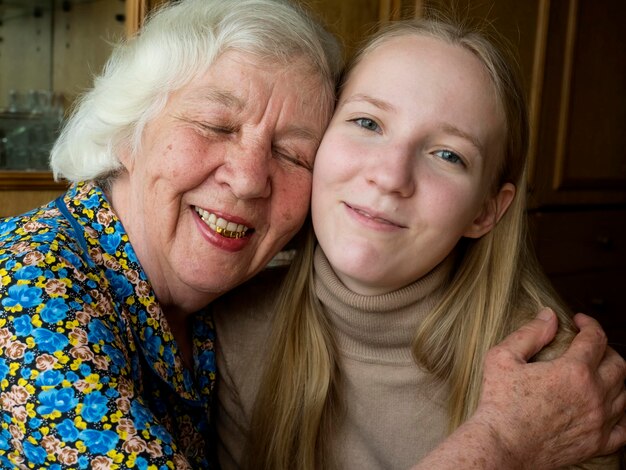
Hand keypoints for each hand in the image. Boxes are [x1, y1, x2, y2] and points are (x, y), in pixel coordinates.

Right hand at [472, 308, 625, 468]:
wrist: (501, 446)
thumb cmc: (498, 403)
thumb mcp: (503, 357)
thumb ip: (530, 333)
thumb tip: (550, 315)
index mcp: (573, 371)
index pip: (595, 338)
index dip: (589, 324)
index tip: (579, 321)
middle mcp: (593, 395)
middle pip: (618, 364)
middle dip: (605, 349)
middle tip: (589, 346)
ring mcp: (598, 422)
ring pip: (623, 393)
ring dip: (613, 378)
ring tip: (596, 374)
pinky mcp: (596, 444)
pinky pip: (624, 429)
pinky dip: (620, 415)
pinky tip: (606, 407)